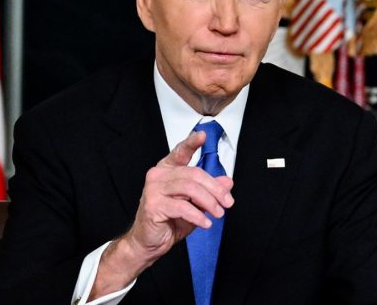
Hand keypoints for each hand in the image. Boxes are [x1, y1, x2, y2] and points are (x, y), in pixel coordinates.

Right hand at [124, 130, 233, 261]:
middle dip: (215, 189)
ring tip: (218, 213)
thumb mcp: (195, 204)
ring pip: (189, 188)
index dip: (191, 142)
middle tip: (227, 202)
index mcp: (167, 170)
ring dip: (209, 202)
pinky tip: (205, 222)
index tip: (203, 135)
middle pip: (193, 174)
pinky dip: (197, 215)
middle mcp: (158, 175)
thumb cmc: (169, 221)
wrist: (149, 243)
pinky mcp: (153, 205)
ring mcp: (153, 189)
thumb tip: (227, 182)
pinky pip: (182, 206)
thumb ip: (209, 191)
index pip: (180, 151)